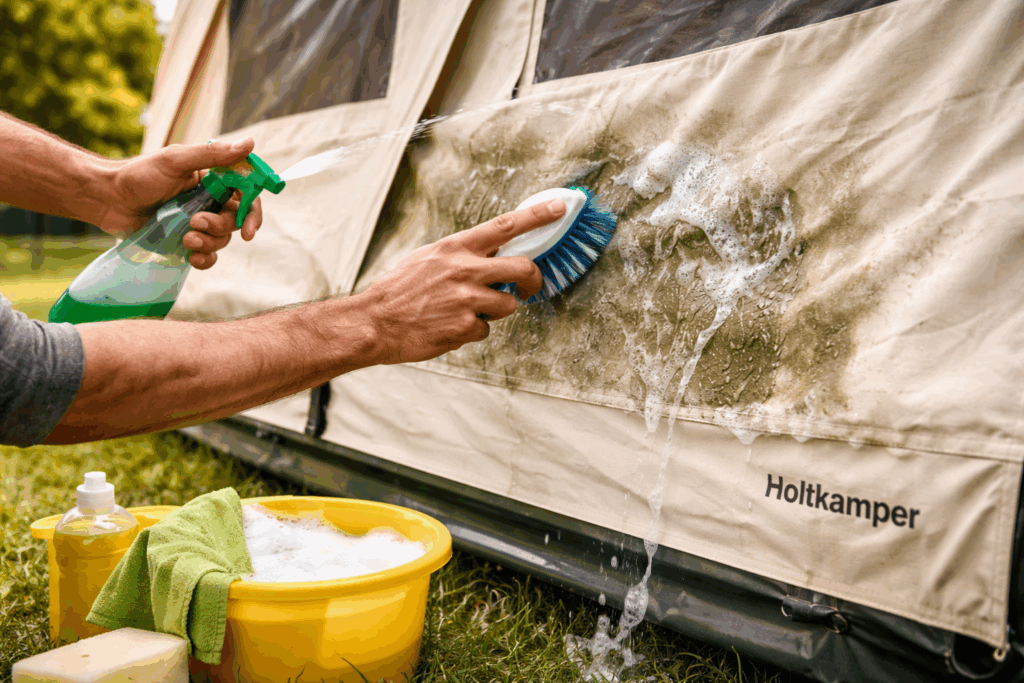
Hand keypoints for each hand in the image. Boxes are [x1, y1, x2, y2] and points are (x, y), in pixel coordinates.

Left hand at [97, 138, 263, 268]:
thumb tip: (250, 144)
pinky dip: (204, 259)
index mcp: (212, 180)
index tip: (249, 228)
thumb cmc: (138, 175)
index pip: (246, 195)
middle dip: (220, 227)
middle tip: (195, 222)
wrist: (107, 200)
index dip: (252, 212)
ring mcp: (197, 223)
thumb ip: (213, 155)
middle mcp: (209, 202)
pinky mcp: (185, 242)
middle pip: (235, 221)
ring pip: (222, 240)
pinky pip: (208, 256)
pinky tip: (191, 257)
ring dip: (208, 242)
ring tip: (184, 237)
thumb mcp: (175, 161)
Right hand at [361, 198, 566, 363]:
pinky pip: (485, 330)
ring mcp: (467, 299)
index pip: (505, 225)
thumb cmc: (400, 290)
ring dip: (492, 311)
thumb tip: (493, 254)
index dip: (537, 215)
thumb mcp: (429, 258)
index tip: (561, 207)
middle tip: (528, 288)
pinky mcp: (465, 327)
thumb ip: (462, 255)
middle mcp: (465, 269)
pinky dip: (470, 332)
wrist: (374, 322)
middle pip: (523, 267)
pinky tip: (447, 328)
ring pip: (507, 305)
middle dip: (533, 280)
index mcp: (456, 247)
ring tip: (462, 312)